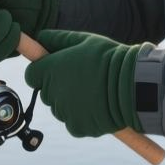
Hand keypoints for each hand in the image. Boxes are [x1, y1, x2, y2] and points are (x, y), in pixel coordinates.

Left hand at [23, 28, 147, 137]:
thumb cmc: (109, 59)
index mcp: (50, 70)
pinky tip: (98, 107)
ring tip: (94, 93)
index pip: (32, 75)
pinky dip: (82, 118)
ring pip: (60, 109)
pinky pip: (73, 123)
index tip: (57, 70)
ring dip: (70, 103)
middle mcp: (52, 93)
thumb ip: (58, 39)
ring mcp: (64, 112)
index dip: (43, 72)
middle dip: (58, 87)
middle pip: (46, 93)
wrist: (132, 85)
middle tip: (83, 80)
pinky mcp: (77, 127)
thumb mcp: (84, 40)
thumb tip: (39, 37)